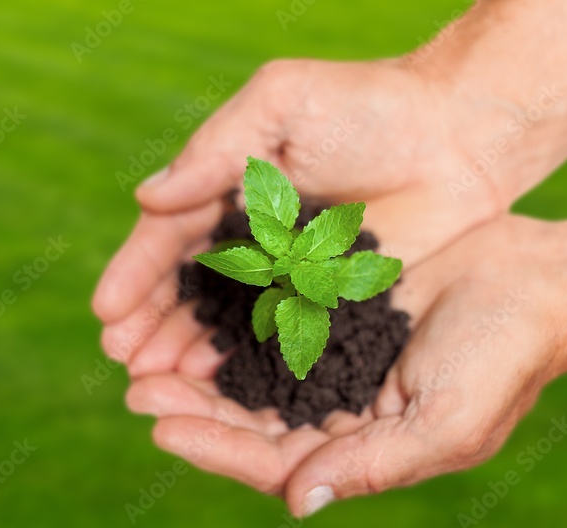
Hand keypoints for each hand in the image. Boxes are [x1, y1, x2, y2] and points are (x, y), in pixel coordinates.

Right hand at [93, 58, 512, 367]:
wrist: (459, 136)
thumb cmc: (369, 106)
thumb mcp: (280, 105)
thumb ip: (215, 152)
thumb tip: (147, 198)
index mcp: (228, 186)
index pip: (168, 236)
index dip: (135, 273)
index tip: (107, 311)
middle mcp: (250, 236)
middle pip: (187, 287)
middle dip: (151, 323)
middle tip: (124, 361)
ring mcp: (286, 273)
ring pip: (223, 319)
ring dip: (185, 350)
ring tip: (153, 381)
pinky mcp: (326, 301)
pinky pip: (274, 337)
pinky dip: (241, 361)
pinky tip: (214, 383)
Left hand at [125, 214, 566, 515]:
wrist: (544, 282)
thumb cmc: (506, 357)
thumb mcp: (445, 425)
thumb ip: (370, 467)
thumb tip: (295, 502)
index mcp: (363, 449)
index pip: (273, 461)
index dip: (215, 447)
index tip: (160, 429)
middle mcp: (342, 412)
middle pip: (249, 421)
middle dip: (192, 410)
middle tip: (134, 390)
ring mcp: (338, 361)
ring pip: (251, 376)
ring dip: (200, 371)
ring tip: (144, 355)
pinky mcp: (337, 313)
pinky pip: (272, 324)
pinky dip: (232, 325)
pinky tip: (193, 309)